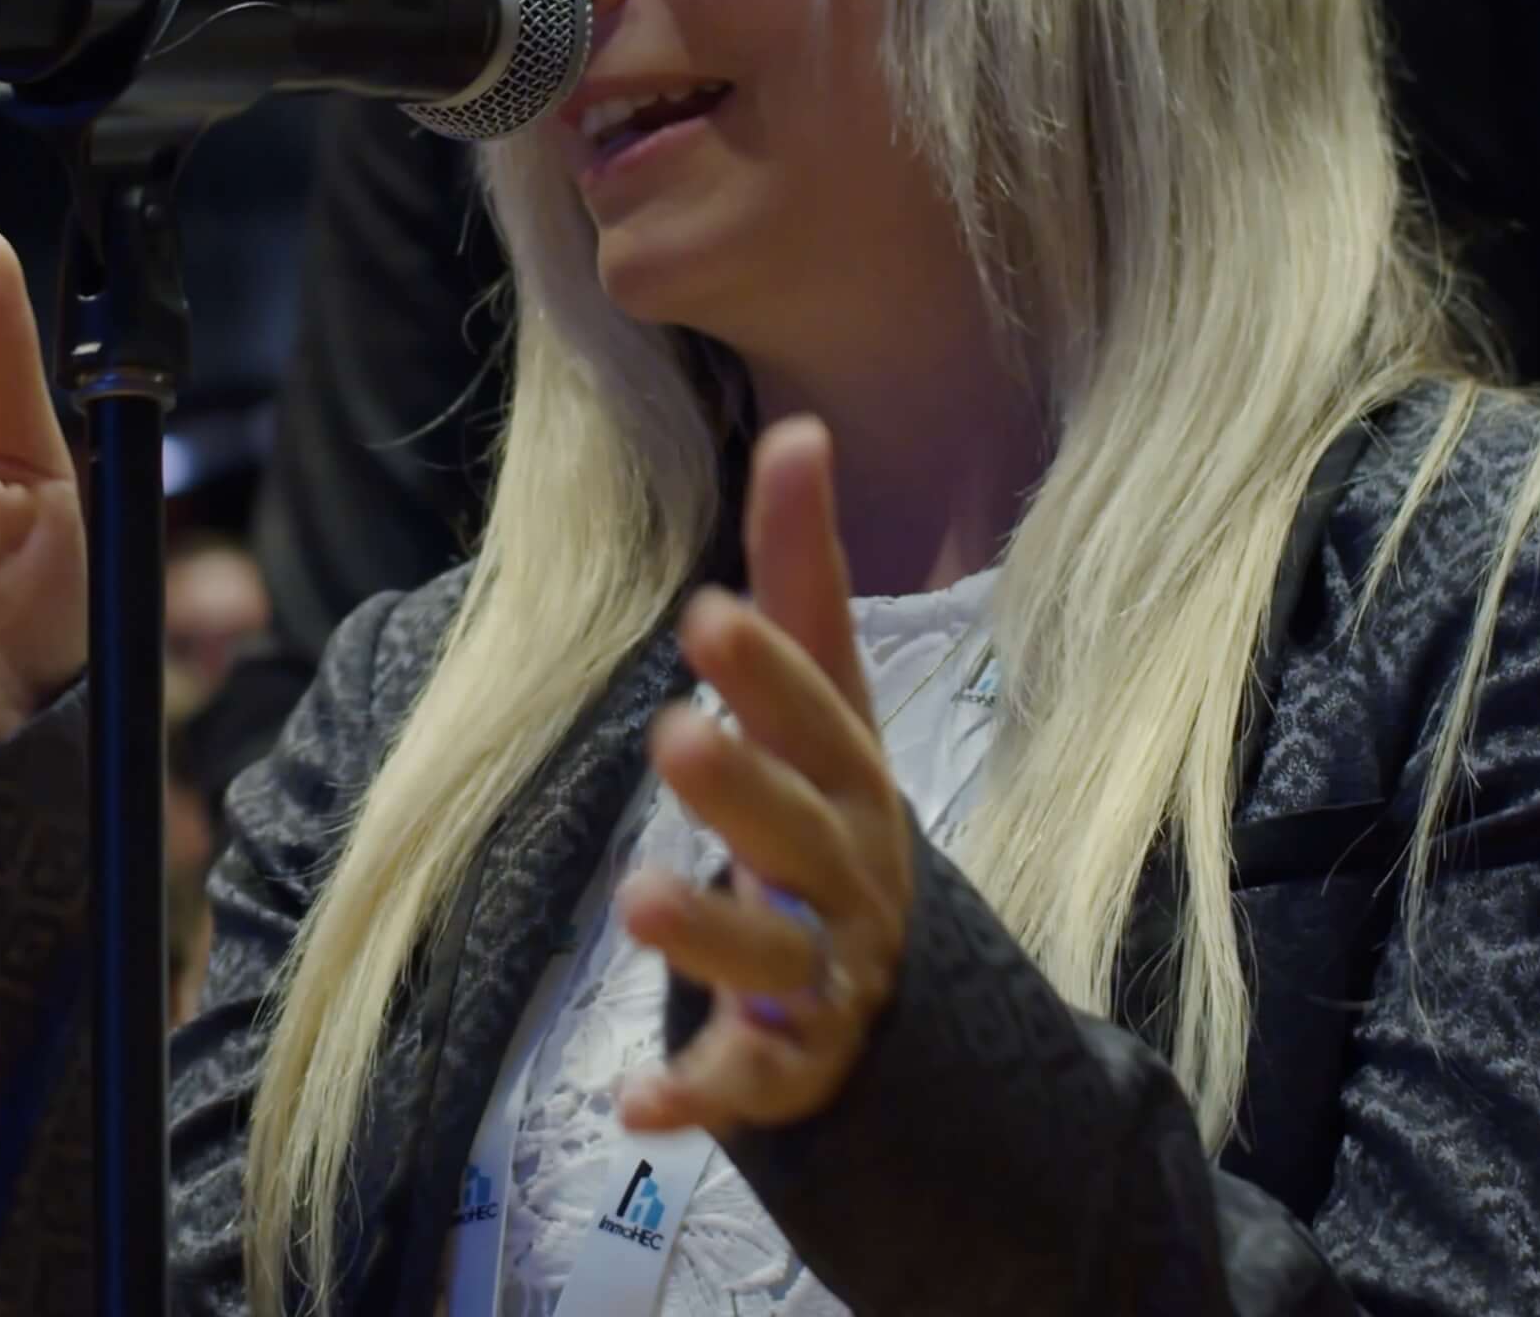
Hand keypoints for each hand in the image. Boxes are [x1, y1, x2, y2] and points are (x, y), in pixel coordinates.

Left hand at [616, 418, 914, 1135]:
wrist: (902, 994)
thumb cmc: (833, 813)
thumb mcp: (825, 704)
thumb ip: (804, 575)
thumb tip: (799, 427)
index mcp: (852, 782)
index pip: (818, 718)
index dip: (771, 671)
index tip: (707, 613)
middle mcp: (852, 877)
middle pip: (801, 830)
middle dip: (744, 785)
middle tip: (672, 732)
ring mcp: (830, 977)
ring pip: (776, 956)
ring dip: (711, 930)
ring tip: (639, 897)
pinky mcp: (795, 1067)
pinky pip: (754, 1086)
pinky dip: (702, 1098)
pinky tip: (638, 1111)